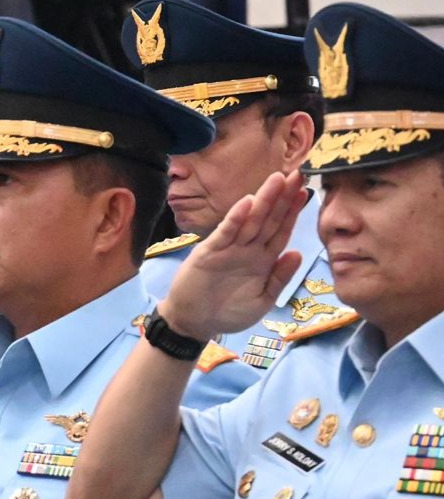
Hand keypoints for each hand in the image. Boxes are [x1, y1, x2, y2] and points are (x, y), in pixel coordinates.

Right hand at [159, 169, 306, 339]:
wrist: (193, 323)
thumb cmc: (228, 313)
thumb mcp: (261, 301)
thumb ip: (279, 278)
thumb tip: (298, 253)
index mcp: (263, 259)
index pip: (281, 231)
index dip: (293, 212)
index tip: (306, 192)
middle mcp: (248, 249)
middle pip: (268, 219)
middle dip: (282, 198)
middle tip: (298, 174)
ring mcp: (228, 249)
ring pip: (250, 221)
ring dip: (263, 200)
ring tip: (277, 179)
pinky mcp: (209, 252)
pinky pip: (225, 233)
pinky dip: (235, 218)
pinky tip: (247, 203)